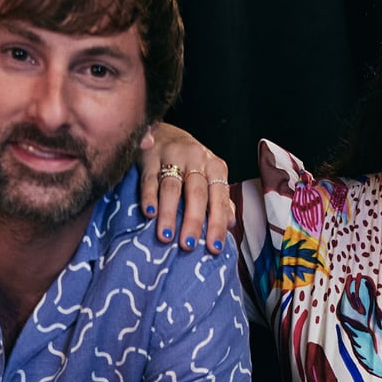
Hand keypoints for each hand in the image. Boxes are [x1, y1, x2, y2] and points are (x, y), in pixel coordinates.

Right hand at [135, 125, 232, 253]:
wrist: (166, 133)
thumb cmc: (193, 165)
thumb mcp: (211, 177)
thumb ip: (221, 200)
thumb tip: (232, 223)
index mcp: (215, 167)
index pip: (219, 197)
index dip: (217, 223)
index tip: (215, 248)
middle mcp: (196, 159)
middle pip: (196, 193)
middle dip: (193, 221)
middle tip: (189, 245)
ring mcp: (172, 156)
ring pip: (171, 187)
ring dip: (169, 213)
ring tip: (166, 237)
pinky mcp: (149, 157)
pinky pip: (149, 179)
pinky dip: (149, 197)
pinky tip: (149, 214)